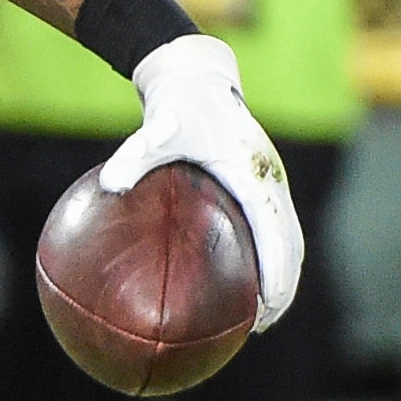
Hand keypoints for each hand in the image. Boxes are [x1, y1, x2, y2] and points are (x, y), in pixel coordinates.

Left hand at [100, 34, 303, 330]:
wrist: (199, 75)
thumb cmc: (178, 104)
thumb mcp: (157, 125)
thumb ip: (135, 155)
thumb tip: (109, 185)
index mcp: (252, 173)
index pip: (274, 233)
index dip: (276, 272)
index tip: (266, 306)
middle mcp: (270, 180)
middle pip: (292, 245)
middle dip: (283, 287)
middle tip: (261, 325)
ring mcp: (271, 182)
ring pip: (290, 239)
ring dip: (283, 277)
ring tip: (259, 316)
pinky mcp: (262, 183)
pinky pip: (274, 227)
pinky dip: (270, 256)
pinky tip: (240, 280)